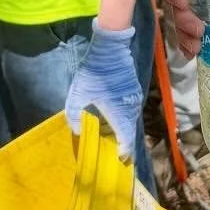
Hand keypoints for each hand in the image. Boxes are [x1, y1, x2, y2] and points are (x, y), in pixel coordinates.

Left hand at [64, 24, 143, 160]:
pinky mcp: (134, 90)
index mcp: (119, 113)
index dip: (124, 152)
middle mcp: (130, 108)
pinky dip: (123, 116)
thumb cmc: (93, 73)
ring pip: (130, 119)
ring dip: (121, 128)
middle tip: (110, 149)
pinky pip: (130, 109)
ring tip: (109, 132)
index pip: (126, 139)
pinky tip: (111, 114)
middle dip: (121, 141)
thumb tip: (78, 130)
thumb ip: (75, 115)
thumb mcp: (78, 94)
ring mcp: (135, 98)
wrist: (110, 49)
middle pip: (129, 131)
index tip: (119, 160)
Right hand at [156, 0, 209, 59]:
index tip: (183, 4)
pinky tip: (195, 53)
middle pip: (174, 0)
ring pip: (178, 17)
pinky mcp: (199, 11)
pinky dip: (189, 41)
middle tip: (199, 32)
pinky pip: (187, 27)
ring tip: (197, 48)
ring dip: (184, 35)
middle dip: (182, 20)